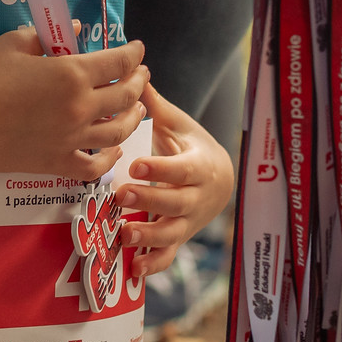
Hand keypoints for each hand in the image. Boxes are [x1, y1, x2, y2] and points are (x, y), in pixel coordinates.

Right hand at [0, 29, 149, 179]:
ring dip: (134, 117)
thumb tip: (75, 30)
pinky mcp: (56, 164)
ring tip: (137, 109)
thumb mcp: (14, 43)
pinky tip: (114, 149)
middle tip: (141, 75)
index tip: (138, 50)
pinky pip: (95, 167)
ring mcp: (70, 140)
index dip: (133, 54)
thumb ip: (48, 37)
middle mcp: (79, 108)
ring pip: (119, 132)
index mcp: (71, 74)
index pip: (118, 63)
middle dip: (138, 82)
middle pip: (125, 96)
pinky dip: (110, 159)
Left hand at [115, 85, 234, 276]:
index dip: (160, 169)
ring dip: (149, 236)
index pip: (181, 169)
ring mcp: (189, 221)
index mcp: (200, 166)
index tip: (135, 164)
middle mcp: (198, 197)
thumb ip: (157, 106)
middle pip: (176, 203)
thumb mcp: (179, 125)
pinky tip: (134, 269)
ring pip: (172, 233)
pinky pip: (169, 256)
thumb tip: (139, 72)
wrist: (219, 178)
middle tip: (121, 195)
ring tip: (124, 233)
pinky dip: (153, 264)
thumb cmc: (191, 147)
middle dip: (150, 200)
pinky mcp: (180, 237)